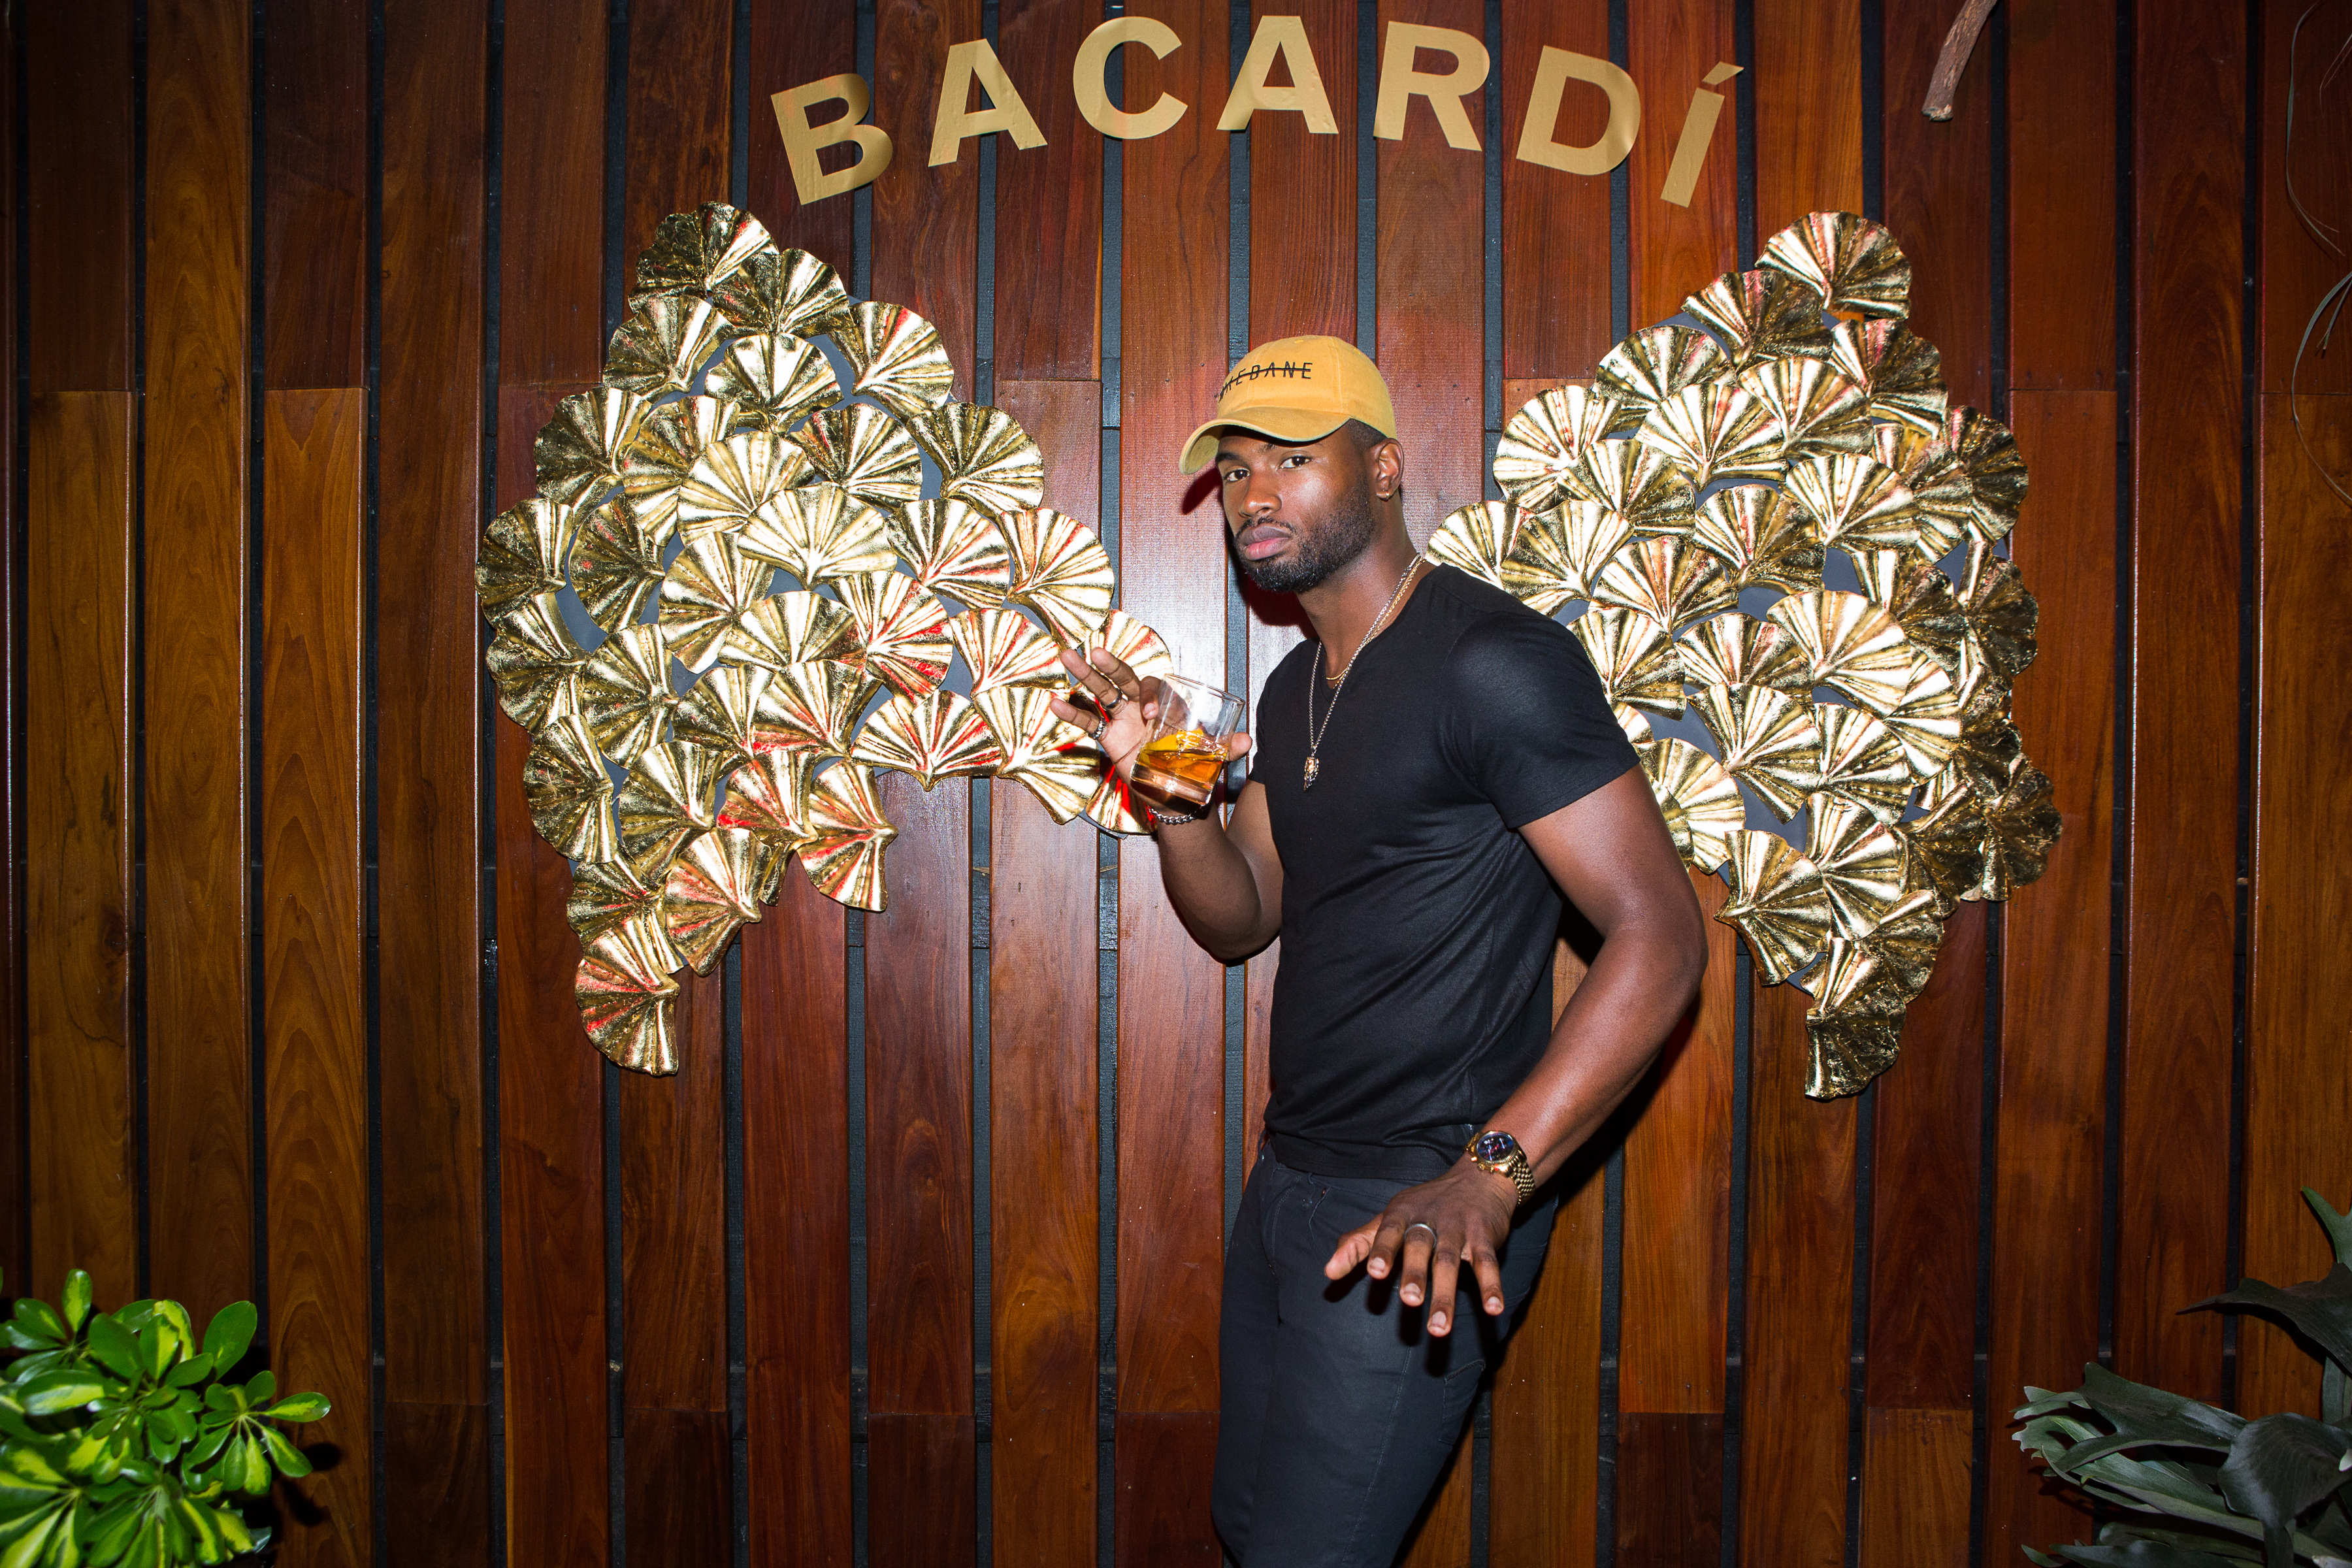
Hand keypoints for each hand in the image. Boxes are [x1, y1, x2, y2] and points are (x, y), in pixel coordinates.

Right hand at [1047, 644, 1250, 793]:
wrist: (1175, 795)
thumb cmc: (1193, 770)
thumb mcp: (1210, 759)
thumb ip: (1224, 749)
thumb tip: (1247, 742)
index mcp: (1167, 706)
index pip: (1155, 689)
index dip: (1150, 696)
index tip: (1148, 715)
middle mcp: (1143, 706)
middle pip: (1123, 679)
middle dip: (1110, 666)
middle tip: (1097, 653)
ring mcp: (1123, 719)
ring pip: (1101, 692)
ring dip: (1085, 675)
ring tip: (1067, 656)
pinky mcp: (1109, 737)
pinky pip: (1088, 722)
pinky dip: (1072, 713)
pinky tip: (1054, 702)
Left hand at [1323, 1162, 1518, 1335]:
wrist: (1478, 1177)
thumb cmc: (1426, 1205)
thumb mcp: (1390, 1217)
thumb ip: (1360, 1243)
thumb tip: (1328, 1273)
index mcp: (1402, 1213)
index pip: (1389, 1231)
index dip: (1381, 1250)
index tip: (1374, 1273)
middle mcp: (1429, 1219)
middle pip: (1420, 1247)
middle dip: (1414, 1274)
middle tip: (1409, 1302)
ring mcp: (1458, 1227)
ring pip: (1451, 1261)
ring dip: (1445, 1295)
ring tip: (1438, 1328)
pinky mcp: (1484, 1236)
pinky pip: (1487, 1263)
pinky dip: (1491, 1286)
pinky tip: (1493, 1309)